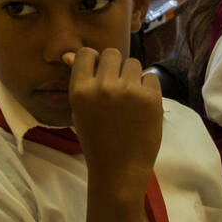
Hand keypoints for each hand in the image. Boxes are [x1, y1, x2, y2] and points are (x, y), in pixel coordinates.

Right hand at [64, 48, 163, 188]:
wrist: (119, 169)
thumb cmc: (96, 141)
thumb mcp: (79, 111)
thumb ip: (79, 82)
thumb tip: (70, 54)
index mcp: (81, 90)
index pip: (87, 53)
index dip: (95, 61)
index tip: (99, 73)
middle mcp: (104, 86)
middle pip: (113, 53)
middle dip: (116, 66)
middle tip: (117, 86)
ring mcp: (129, 91)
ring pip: (134, 63)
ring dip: (133, 76)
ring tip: (130, 97)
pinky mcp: (151, 97)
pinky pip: (151, 77)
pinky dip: (148, 88)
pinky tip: (142, 105)